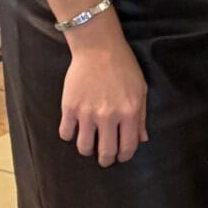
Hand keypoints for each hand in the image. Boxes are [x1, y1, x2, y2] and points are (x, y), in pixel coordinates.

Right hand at [59, 26, 148, 165]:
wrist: (98, 47)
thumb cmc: (123, 66)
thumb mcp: (140, 89)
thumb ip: (141, 117)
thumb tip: (142, 139)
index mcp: (129, 113)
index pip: (127, 147)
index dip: (124, 156)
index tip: (120, 156)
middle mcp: (108, 116)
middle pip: (105, 153)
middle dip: (106, 160)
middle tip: (104, 158)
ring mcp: (87, 113)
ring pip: (84, 148)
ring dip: (87, 149)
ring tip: (89, 143)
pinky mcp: (69, 107)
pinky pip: (66, 133)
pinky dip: (69, 135)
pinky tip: (75, 128)